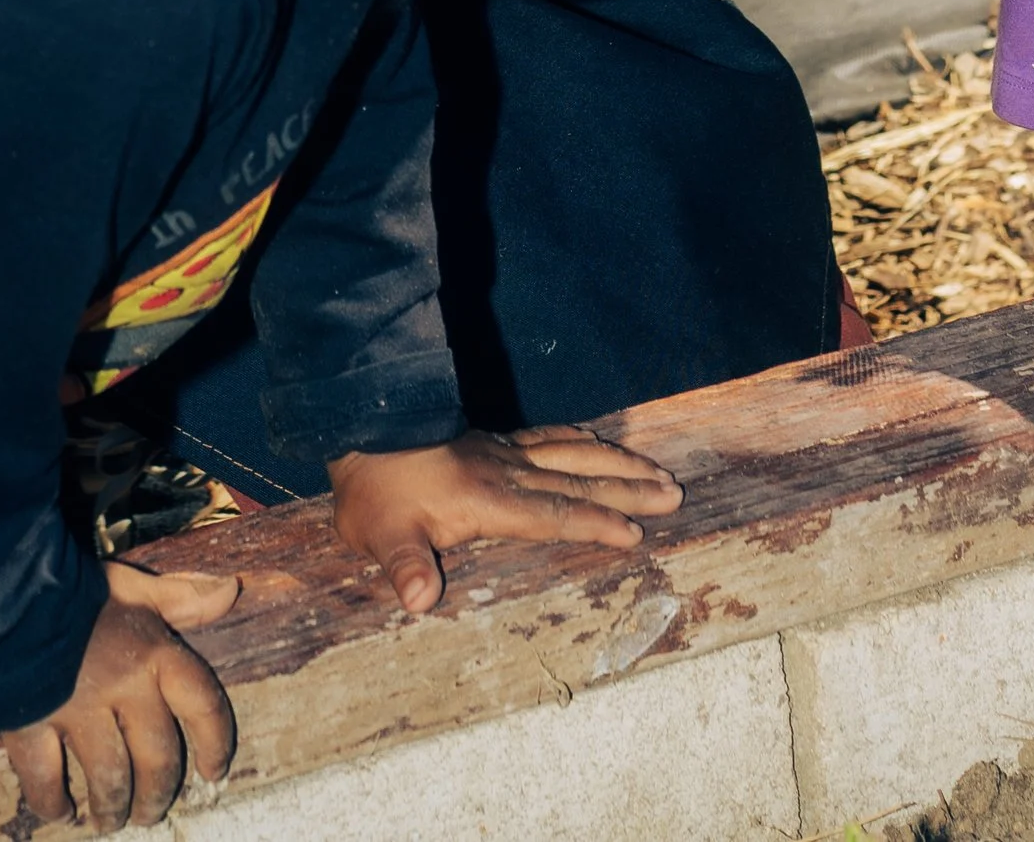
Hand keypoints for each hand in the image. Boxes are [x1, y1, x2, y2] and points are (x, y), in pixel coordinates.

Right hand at [0, 560, 238, 832]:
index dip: (215, 743)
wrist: (9, 594)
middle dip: (157, 793)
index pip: (203, 705)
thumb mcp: (138, 587)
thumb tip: (232, 590)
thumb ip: (184, 597)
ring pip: (109, 777)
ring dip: (113, 807)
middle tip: (151, 812)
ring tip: (111, 820)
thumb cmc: (80, 592)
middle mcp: (125, 687)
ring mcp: (77, 712)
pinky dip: (54, 805)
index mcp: (156, 653)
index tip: (214, 773)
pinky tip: (62, 813)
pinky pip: (46, 782)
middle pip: (157, 757)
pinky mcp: (31, 728)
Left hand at [329, 425, 683, 615]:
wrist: (361, 432)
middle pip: (577, 479)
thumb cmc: (373, 495)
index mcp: (486, 500)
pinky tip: (595, 439)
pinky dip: (580, 439)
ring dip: (616, 461)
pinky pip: (549, 436)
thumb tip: (419, 601)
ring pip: (572, 453)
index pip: (553, 513)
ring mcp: (502, 451)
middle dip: (627, 488)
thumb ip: (406, 565)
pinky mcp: (493, 440)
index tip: (635, 532)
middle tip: (672, 491)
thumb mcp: (380, 536)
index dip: (595, 523)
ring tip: (655, 467)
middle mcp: (505, 471)